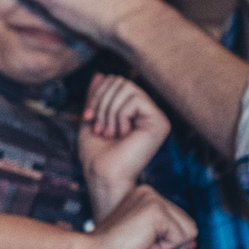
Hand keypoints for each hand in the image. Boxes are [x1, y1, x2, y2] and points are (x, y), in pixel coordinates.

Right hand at [73, 184, 196, 248]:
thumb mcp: (148, 248)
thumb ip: (171, 242)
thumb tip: (195, 241)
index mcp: (145, 198)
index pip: (180, 225)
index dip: (167, 246)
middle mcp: (150, 193)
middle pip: (190, 228)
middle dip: (171, 248)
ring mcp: (153, 199)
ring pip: (190, 233)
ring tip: (140, 247)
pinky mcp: (155, 209)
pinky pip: (182, 238)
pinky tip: (142, 246)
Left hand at [78, 74, 171, 218]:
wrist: (102, 175)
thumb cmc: (95, 154)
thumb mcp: (91, 118)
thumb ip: (96, 96)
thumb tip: (100, 73)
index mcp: (133, 110)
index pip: (114, 81)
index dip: (96, 94)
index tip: (88, 118)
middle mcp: (148, 112)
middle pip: (120, 80)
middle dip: (101, 102)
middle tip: (100, 128)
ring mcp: (156, 117)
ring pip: (126, 87)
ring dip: (109, 111)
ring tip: (109, 133)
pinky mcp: (160, 122)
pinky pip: (135, 99)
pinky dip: (120, 115)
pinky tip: (122, 134)